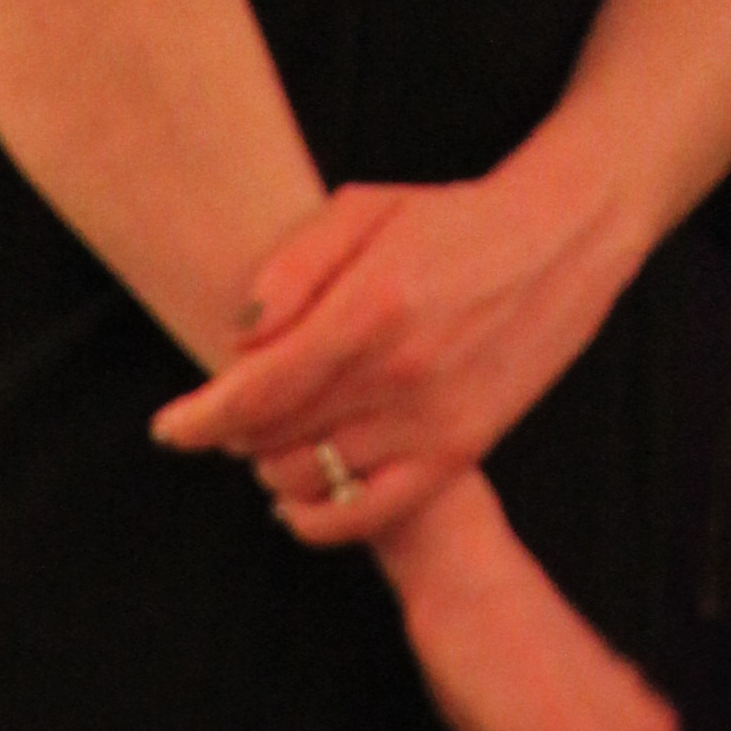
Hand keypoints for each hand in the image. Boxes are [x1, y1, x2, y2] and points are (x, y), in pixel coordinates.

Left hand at [152, 136, 640, 539]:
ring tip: (269, 445)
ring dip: (272, 471)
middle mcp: (396, 375)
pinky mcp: (457, 453)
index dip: (200, 419)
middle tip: (230, 418)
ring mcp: (429, 422)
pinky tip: (295, 504)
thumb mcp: (366, 208)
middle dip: (235, 435)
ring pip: (313, 480)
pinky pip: (368, 514)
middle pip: (276, 439)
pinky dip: (319, 521)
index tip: (168, 430)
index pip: (256, 390)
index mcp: (367, 309)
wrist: (562, 240)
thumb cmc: (452, 220)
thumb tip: (237, 337)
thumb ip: (294, 267)